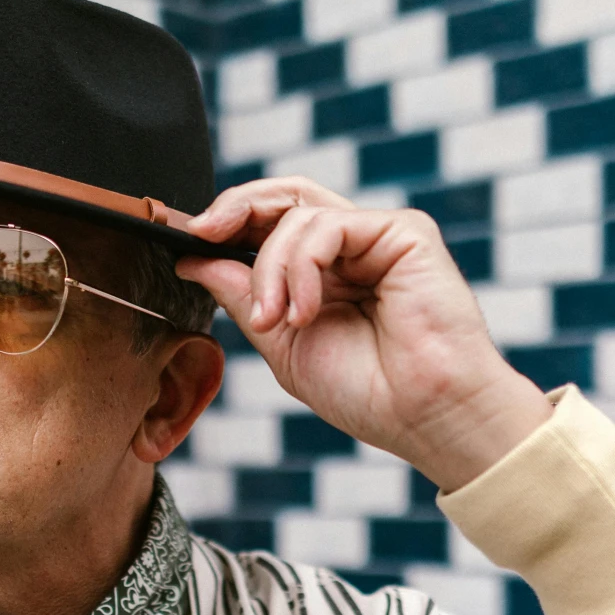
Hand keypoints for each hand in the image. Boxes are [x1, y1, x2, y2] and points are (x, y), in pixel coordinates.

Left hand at [175, 177, 551, 490]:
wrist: (426, 417)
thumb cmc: (370, 393)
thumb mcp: (283, 343)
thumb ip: (244, 297)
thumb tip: (195, 260)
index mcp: (328, 274)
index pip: (271, 224)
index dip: (228, 224)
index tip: (189, 242)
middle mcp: (354, 248)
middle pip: (284, 197)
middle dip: (234, 209)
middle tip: (202, 235)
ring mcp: (379, 237)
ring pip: (298, 214)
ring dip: (269, 267)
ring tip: (274, 320)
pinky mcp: (404, 231)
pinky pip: (328, 225)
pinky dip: (301, 265)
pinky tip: (303, 311)